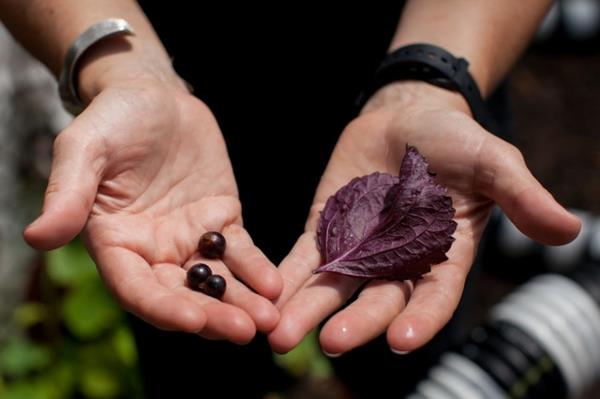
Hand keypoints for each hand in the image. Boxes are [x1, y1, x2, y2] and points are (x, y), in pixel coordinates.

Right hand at [24, 72, 281, 343]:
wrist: (153, 96)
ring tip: (269, 318)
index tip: (194, 320)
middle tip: (246, 331)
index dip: (164, 307)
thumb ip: (68, 193)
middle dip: (214, 316)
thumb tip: (38, 238)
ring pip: (216, 280)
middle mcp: (152, 250)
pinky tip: (275, 285)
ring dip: (242, 302)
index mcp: (115, 243)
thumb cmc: (112, 119)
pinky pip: (239, 251)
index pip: (136, 288)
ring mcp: (189, 238)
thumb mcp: (84, 149)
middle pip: (182, 294)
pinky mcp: (220, 220)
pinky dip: (256, 269)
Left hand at [269, 81, 579, 354]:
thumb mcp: (492, 162)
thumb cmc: (455, 140)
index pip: (432, 297)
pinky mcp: (326, 230)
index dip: (419, 320)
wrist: (407, 116)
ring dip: (308, 311)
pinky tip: (268, 294)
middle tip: (330, 342)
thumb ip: (521, 196)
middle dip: (354, 323)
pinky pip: (305, 258)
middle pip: (376, 301)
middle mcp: (397, 263)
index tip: (399, 340)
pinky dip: (288, 276)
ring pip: (332, 289)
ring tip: (280, 335)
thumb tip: (568, 231)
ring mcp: (358, 249)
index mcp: (441, 256)